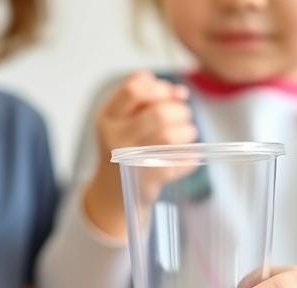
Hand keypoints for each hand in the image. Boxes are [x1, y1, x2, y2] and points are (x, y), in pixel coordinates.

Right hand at [85, 71, 197, 238]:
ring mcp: (128, 159)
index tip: (174, 95)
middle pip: (158, 113)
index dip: (160, 87)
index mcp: (107, 117)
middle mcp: (114, 137)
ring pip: (167, 135)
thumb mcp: (123, 121)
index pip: (134, 89)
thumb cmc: (125, 149)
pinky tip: (186, 158)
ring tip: (189, 134)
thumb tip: (179, 92)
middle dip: (180, 111)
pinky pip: (175, 162)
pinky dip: (187, 158)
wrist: (113, 191)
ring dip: (186, 132)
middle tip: (185, 117)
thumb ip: (146, 100)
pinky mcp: (144, 179)